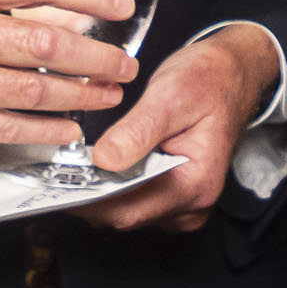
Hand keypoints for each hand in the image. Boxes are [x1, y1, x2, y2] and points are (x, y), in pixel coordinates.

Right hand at [0, 0, 142, 145]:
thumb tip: (73, 13)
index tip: (121, 7)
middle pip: (44, 44)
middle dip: (96, 57)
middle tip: (124, 65)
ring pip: (31, 91)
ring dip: (80, 96)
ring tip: (107, 95)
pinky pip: (4, 129)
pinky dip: (44, 131)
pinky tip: (68, 128)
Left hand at [76, 25, 278, 233]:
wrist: (233, 72)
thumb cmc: (209, 79)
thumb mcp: (172, 94)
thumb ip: (139, 130)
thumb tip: (104, 160)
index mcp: (195, 184)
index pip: (128, 210)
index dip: (88, 199)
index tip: (56, 183)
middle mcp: (192, 204)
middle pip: (125, 215)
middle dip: (89, 195)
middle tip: (54, 171)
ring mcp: (184, 203)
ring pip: (127, 211)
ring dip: (99, 192)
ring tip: (71, 166)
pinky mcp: (175, 195)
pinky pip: (136, 201)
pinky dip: (112, 187)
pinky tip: (95, 167)